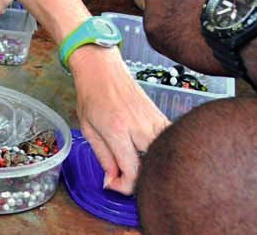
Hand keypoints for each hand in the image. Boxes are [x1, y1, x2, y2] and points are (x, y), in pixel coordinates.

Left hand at [71, 46, 168, 192]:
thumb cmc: (91, 95)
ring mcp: (154, 121)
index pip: (133, 173)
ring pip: (164, 157)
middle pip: (153, 168)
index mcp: (117, 130)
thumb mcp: (88, 129)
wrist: (102, 68)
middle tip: (124, 176)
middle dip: (140, 180)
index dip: (124, 187)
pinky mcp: (162, 117)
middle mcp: (140, 127)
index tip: (113, 183)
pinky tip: (147, 153)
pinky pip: (168, 143)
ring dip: (151, 167)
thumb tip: (112, 181)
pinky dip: (161, 154)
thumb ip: (103, 158)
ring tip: (134, 164)